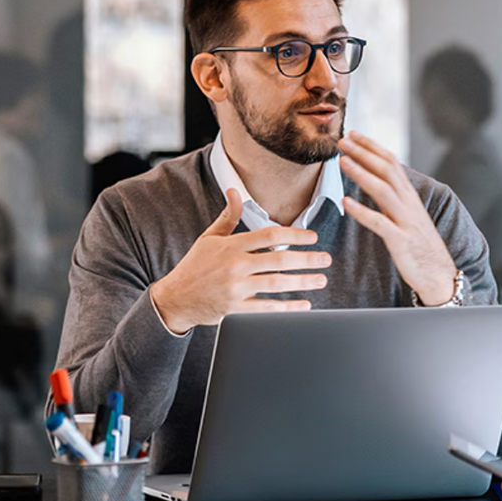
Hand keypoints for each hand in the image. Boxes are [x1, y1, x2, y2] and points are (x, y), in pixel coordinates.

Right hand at [148, 188, 332, 332]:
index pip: (270, 235)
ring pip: (278, 284)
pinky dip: (288, 308)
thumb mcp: (209, 237)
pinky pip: (268, 309)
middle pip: (279, 259)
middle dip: (307, 259)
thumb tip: (235, 191)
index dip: (295, 234)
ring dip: (303, 281)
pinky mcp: (236, 310)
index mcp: (231, 245)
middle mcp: (235, 266)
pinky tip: (304, 305)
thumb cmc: (194, 266)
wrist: (175, 299)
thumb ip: (227, 216)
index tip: (313, 237)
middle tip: (326, 259)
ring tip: (321, 280)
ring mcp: (236, 289)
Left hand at [337, 132, 459, 304]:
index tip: (354, 134)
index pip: (391, 162)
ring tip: (342, 162)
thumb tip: (374, 179)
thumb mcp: (407, 215)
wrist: (439, 274)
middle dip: (364, 153)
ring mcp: (405, 221)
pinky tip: (346, 203)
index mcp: (409, 196)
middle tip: (343, 140)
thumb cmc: (419, 245)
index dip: (372, 147)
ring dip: (362, 174)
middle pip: (387, 170)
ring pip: (383, 191)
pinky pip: (380, 223)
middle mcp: (409, 204)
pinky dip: (362, 212)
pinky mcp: (400, 241)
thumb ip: (393, 197)